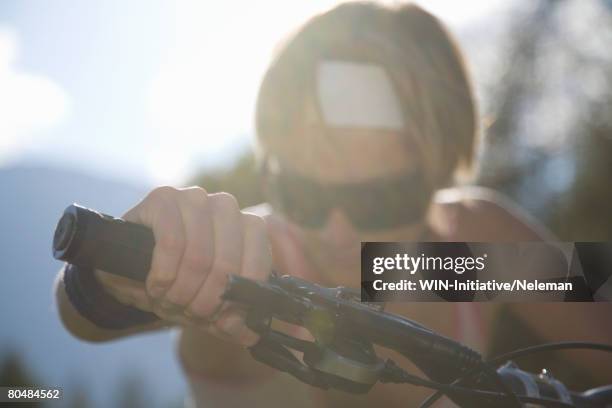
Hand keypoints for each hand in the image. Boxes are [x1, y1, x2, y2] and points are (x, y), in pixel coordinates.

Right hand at [95, 186, 270, 345]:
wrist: (132, 268)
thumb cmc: (181, 283)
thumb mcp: (209, 308)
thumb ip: (231, 320)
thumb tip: (246, 331)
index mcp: (249, 227)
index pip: (258, 263)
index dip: (236, 299)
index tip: (218, 317)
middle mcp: (227, 207)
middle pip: (226, 264)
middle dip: (205, 300)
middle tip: (189, 312)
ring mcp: (196, 198)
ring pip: (199, 256)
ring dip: (182, 290)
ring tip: (169, 301)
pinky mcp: (163, 197)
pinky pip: (171, 242)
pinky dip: (163, 273)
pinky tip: (156, 285)